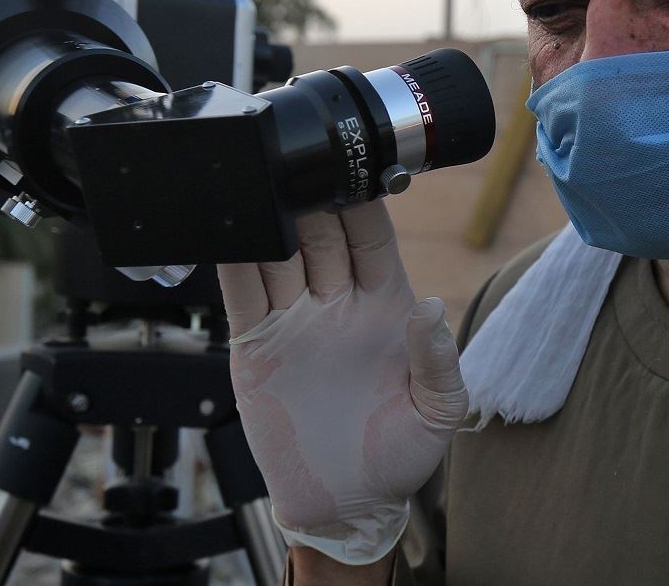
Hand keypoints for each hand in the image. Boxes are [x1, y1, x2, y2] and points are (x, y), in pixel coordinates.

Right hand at [217, 200, 466, 565]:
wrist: (345, 506)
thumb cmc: (399, 457)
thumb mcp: (437, 413)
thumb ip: (437, 361)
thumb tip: (433, 308)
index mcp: (385, 307)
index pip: (372, 239)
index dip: (364, 204)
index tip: (357, 169)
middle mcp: (337, 303)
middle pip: (321, 234)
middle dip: (313, 197)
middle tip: (303, 163)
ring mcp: (295, 321)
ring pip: (279, 253)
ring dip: (272, 218)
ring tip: (264, 181)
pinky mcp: (256, 345)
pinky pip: (242, 294)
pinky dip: (233, 260)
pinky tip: (230, 230)